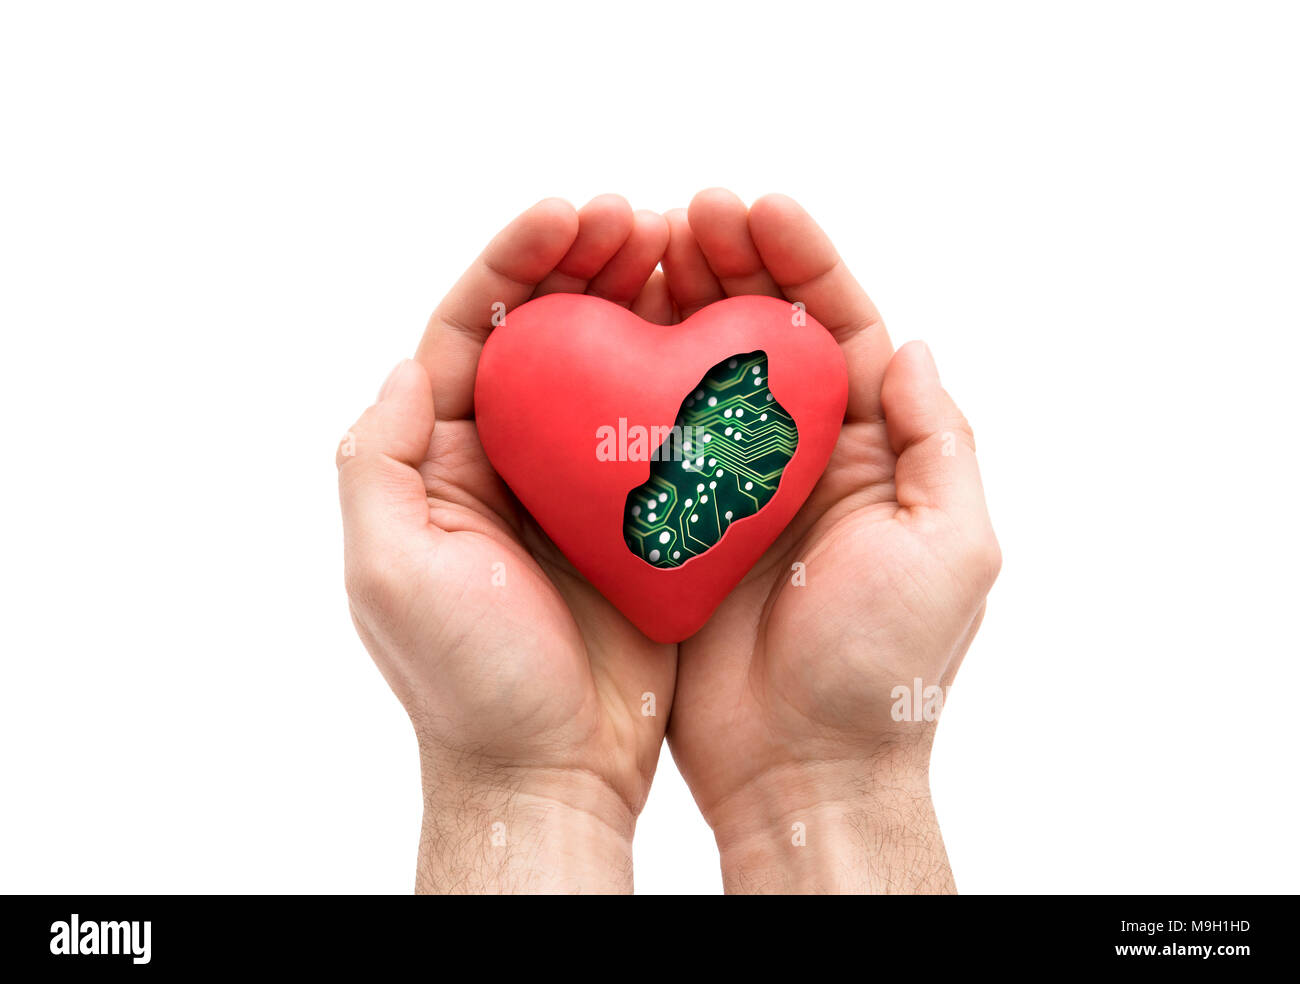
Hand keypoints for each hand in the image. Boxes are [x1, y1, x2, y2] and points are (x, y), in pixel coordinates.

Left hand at [337, 196, 674, 892]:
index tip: (571, 212)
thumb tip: (411, 364)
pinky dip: (690, 373)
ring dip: (644, 300)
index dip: (517, 260)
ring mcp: (579, 482)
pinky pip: (665, 424)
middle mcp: (509, 456)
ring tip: (688, 249)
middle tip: (642, 218)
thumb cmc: (464, 682)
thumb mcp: (388, 569)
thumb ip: (379, 460)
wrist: (549, 770)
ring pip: (612, 364)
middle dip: (586, 261)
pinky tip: (724, 335)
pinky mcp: (641, 513)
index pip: (474, 328)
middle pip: (548, 330)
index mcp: (443, 455)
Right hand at [658, 190, 1001, 892]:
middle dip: (730, 263)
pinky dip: (624, 383)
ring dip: (674, 305)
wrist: (804, 768)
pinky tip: (597, 338)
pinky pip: (646, 438)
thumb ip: (937, 443)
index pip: (839, 328)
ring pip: (699, 371)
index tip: (759, 209)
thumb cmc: (884, 668)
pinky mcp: (674, 524)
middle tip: (684, 214)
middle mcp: (801, 456)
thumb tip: (910, 344)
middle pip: (764, 333)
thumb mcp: (950, 548)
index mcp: (872, 450)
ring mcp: (732, 488)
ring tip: (636, 249)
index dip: (803, 261)